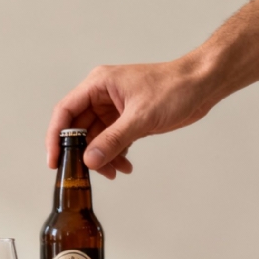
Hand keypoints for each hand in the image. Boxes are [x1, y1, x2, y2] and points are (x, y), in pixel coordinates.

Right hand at [46, 57, 217, 178]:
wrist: (203, 85)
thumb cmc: (175, 87)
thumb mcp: (141, 117)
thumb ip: (113, 140)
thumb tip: (90, 160)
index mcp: (98, 85)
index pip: (65, 112)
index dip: (56, 137)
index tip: (54, 160)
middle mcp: (101, 96)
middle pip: (79, 129)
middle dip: (84, 153)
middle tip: (87, 173)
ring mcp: (113, 108)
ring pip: (96, 138)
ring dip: (102, 157)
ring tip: (114, 172)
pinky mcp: (126, 119)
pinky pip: (112, 140)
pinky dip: (116, 154)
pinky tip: (125, 166)